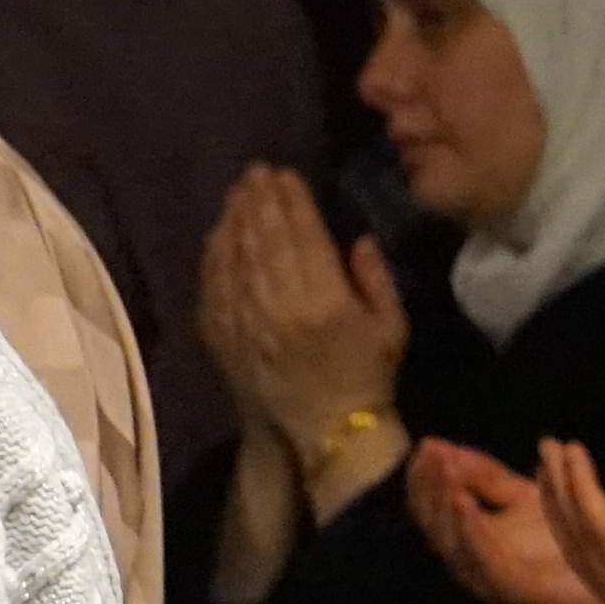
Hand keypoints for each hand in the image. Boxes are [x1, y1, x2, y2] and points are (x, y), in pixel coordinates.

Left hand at [199, 164, 406, 452]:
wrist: (326, 431)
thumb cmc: (367, 377)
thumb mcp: (391, 326)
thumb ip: (375, 278)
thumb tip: (357, 239)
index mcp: (324, 300)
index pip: (302, 234)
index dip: (291, 200)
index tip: (285, 173)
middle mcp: (278, 305)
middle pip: (263, 237)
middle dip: (258, 200)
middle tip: (255, 171)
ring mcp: (244, 320)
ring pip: (234, 255)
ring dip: (234, 219)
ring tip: (237, 193)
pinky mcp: (222, 336)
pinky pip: (213, 284)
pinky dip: (214, 254)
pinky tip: (218, 234)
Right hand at [410, 437, 604, 603]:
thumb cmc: (559, 537)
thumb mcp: (520, 497)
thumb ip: (486, 476)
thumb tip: (446, 448)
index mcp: (465, 541)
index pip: (431, 507)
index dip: (424, 477)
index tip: (427, 444)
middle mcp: (468, 563)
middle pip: (434, 523)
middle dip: (430, 484)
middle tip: (432, 451)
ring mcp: (488, 581)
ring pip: (452, 543)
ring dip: (444, 503)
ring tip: (445, 469)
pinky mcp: (515, 591)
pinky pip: (485, 560)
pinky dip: (471, 530)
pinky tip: (464, 501)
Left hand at [534, 439, 604, 603]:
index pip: (602, 529)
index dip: (583, 487)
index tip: (573, 448)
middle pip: (577, 539)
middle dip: (559, 490)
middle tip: (547, 445)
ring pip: (573, 551)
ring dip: (556, 507)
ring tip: (547, 466)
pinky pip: (581, 561)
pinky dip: (567, 527)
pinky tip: (563, 504)